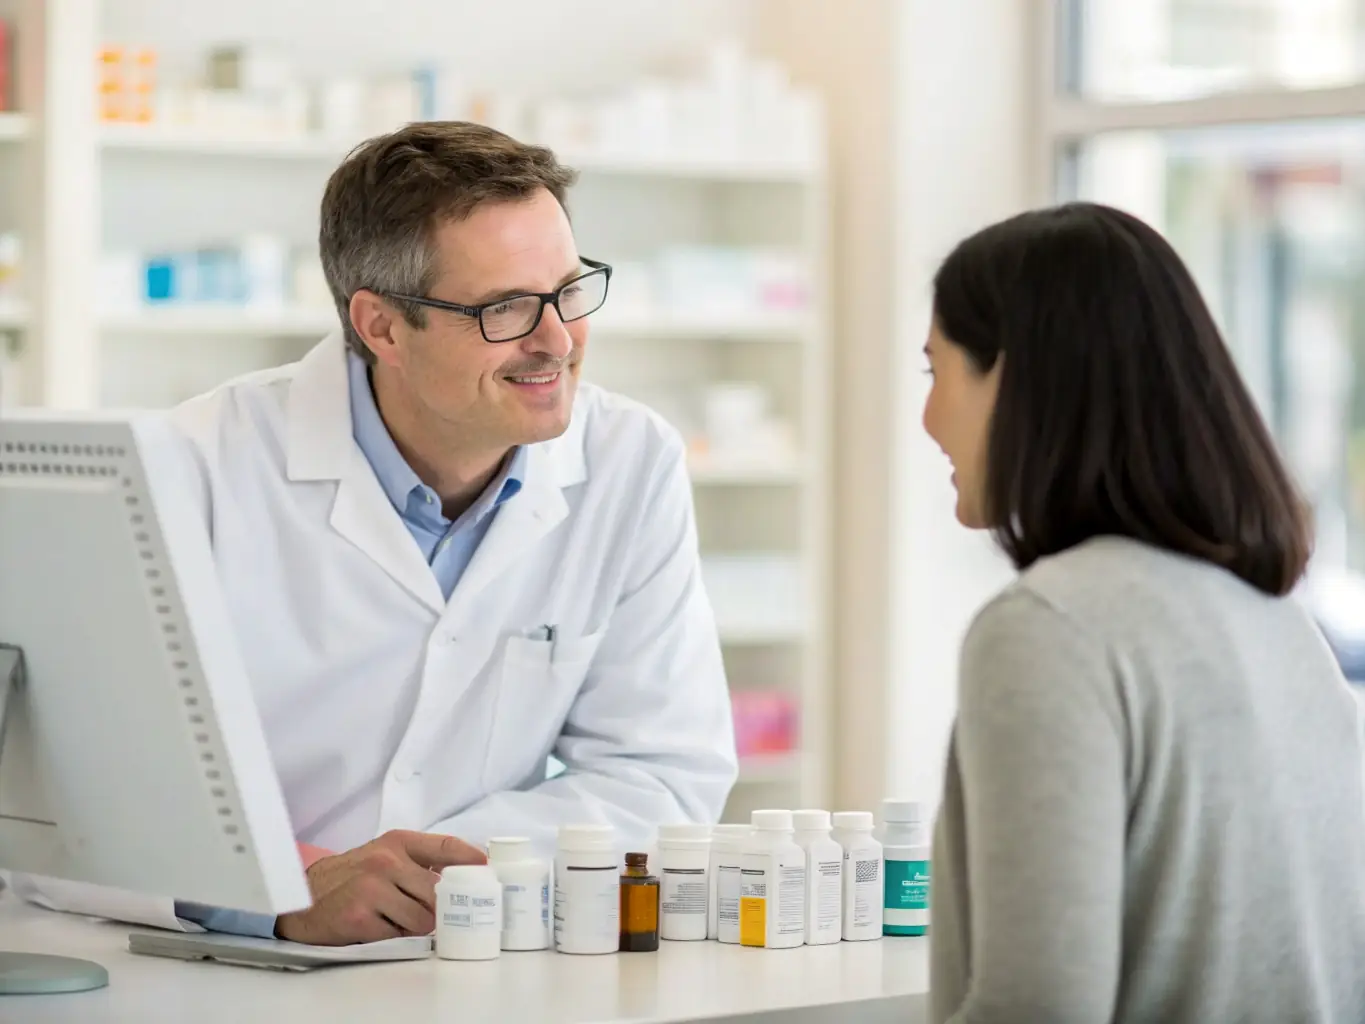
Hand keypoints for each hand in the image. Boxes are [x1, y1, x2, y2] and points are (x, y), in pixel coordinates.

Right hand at [275, 829, 485, 944]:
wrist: (303, 895)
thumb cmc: (351, 876)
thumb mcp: (384, 854)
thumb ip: (420, 861)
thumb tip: (465, 874)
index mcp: (397, 842)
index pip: (445, 846)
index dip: (472, 859)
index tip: (489, 870)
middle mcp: (386, 861)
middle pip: (438, 892)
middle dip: (440, 908)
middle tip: (435, 913)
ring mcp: (371, 888)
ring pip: (422, 918)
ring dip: (416, 926)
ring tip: (396, 919)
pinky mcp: (359, 917)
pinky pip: (397, 936)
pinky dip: (393, 936)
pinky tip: (377, 926)